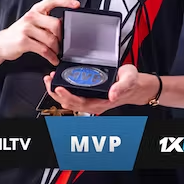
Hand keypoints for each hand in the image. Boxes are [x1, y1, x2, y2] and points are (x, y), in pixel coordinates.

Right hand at [0, 0, 78, 65]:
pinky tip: (52, 59)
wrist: (0, 43)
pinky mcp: (23, 41)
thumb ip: (46, 22)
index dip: (66, 1)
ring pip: (51, 39)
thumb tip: (65, 26)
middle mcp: (31, 17)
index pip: (52, 0)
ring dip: (57, 49)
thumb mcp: (32, 23)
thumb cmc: (19, 33)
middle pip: (56, 24)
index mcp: (35, 10)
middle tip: (63, 44)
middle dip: (62, 37)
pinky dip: (51, 57)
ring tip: (57, 53)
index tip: (76, 5)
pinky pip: (43, 50)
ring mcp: (26, 28)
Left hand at [42, 64, 156, 114]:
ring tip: (49, 80)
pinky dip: (64, 90)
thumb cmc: (131, 82)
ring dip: (57, 92)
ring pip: (69, 101)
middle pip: (70, 103)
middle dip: (57, 93)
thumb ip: (121, 86)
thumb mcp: (129, 79)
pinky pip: (73, 96)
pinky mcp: (89, 95)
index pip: (80, 102)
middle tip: (48, 80)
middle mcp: (94, 103)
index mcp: (102, 101)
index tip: (59, 88)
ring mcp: (90, 100)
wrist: (135, 85)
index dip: (68, 96)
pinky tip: (59, 82)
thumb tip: (112, 94)